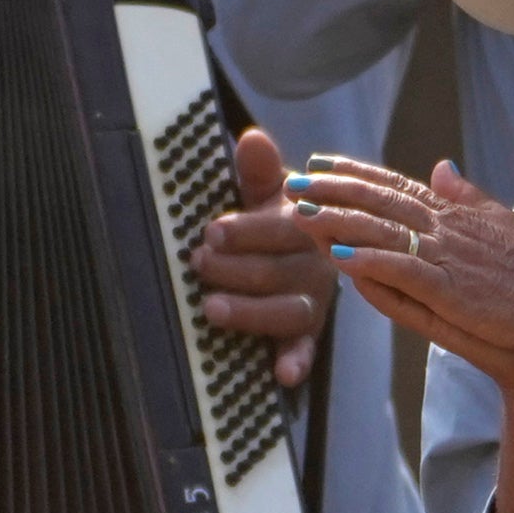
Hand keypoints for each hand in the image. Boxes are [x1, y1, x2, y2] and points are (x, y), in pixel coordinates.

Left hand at [188, 126, 331, 389]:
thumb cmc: (277, 219)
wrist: (312, 245)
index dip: (246, 231)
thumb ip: (258, 170)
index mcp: (307, 227)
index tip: (212, 231)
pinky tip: (282, 374)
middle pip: (277, 272)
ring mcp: (313, 301)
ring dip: (250, 312)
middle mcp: (315, 265)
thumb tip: (252, 138)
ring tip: (211, 308)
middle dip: (234, 269)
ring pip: (288, 312)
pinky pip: (306, 349)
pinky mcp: (308, 333)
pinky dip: (296, 361)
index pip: (279, 229)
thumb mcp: (268, 191)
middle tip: (198, 262)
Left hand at [305, 158, 513, 392]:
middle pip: (380, 201)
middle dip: (333, 190)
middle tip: (293, 181)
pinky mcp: (452, 288)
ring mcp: (448, 257)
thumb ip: (468, 196)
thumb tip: (442, 166)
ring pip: (382, 230)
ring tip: (300, 213)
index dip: (357, 172)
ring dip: (337, 220)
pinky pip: (401, 269)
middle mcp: (448, 228)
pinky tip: (337, 256)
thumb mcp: (505, 220)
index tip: (324, 162)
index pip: (398, 186)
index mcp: (459, 214)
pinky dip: (368, 260)